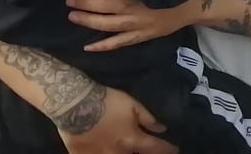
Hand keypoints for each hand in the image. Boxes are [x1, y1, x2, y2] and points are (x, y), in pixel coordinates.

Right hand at [57, 86, 175, 153]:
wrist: (75, 104)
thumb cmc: (107, 102)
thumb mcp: (132, 104)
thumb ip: (148, 118)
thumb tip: (162, 128)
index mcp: (132, 140)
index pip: (155, 148)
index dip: (167, 149)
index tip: (175, 150)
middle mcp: (118, 153)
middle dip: (144, 153)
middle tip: (145, 147)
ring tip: (126, 147)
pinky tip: (103, 149)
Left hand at [68, 0, 186, 52]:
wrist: (193, 3)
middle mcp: (136, 7)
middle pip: (106, 6)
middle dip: (86, 2)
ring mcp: (138, 24)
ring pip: (108, 25)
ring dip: (89, 21)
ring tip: (73, 16)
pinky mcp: (141, 36)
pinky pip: (120, 43)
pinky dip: (104, 46)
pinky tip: (87, 47)